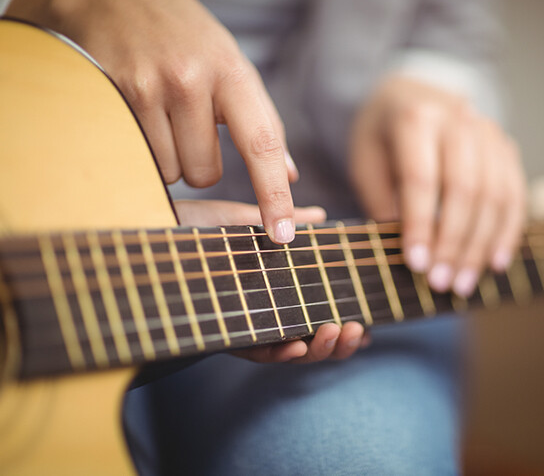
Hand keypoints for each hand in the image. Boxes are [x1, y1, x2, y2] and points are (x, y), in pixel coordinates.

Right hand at [8, 0, 297, 243]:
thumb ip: (261, 120)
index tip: (282, 234)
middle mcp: (193, 79)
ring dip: (168, 158)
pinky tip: (135, 114)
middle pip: (205, 174)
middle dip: (199, 164)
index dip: (274, 194)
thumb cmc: (183, 37)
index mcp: (233, 72)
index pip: (262, 144)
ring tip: (160, 116)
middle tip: (187, 127)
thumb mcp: (231, 66)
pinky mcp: (112, 95)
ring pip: (169, 172)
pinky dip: (140, 150)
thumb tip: (290, 173)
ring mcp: (149, 86)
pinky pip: (137, 159)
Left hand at [174, 199, 369, 362]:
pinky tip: (297, 345)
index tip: (365, 320)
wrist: (151, 231)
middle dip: (338, 341)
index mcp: (274, 290)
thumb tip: (322, 216)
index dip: (343, 321)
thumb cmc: (196, 227)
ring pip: (290, 350)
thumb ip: (286, 223)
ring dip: (318, 349)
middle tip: (357, 329)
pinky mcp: (223, 334)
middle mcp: (263, 312)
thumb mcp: (248, 223)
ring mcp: (245, 324)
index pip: (316, 311)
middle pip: (311, 336)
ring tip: (335, 332)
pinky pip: (257, 352)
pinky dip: (280, 353)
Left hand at [350, 76, 525, 296]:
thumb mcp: (366, 163)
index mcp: (415, 119)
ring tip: (462, 283)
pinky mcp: (506, 148)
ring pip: (495, 195)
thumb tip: (409, 254)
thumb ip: (383, 203)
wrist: (412, 96)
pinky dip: (507, 232)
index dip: (420, 224)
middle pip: (464, 188)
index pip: (421, 178)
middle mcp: (458, 120)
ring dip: (480, 245)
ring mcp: (488, 132)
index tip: (415, 264)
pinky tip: (494, 263)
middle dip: (453, 242)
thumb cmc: (382, 138)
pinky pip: (515, 195)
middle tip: (440, 282)